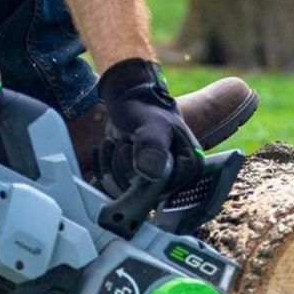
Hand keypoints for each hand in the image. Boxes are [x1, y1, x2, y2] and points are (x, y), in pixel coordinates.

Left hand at [93, 59, 203, 197]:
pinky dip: (104, 166)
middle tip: (125, 140)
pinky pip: (112, 188)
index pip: (159, 190)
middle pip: (138, 194)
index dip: (138, 173)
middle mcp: (174, 180)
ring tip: (118, 141)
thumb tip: (151, 173)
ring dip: (111, 163)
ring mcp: (154, 183)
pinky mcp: (136, 182)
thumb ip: (152, 146)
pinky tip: (110, 148)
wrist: (129, 98)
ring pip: (123, 191)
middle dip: (122, 165)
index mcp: (189, 168)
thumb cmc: (145, 107)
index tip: (131, 146)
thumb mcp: (151, 124)